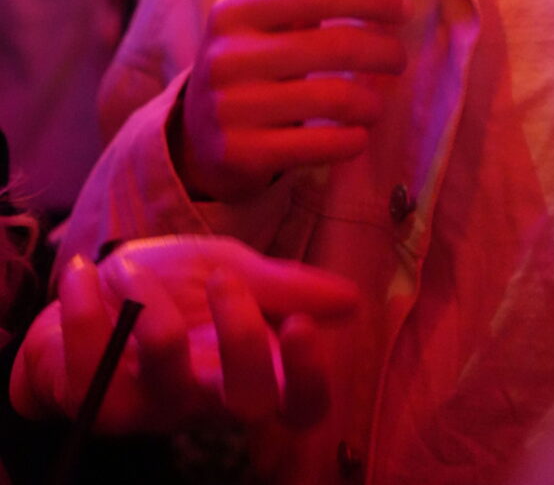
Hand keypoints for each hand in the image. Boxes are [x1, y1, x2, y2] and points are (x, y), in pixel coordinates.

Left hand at [11, 235, 358, 434]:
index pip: (299, 405)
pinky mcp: (90, 402)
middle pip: (246, 404)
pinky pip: (86, 369)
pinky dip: (81, 312)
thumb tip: (352, 298)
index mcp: (249, 370)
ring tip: (130, 267)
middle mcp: (205, 400)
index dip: (308, 379)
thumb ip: (281, 285)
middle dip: (244, 339)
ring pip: (165, 379)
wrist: (97, 288)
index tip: (303, 325)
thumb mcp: (230, 268)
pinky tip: (82, 276)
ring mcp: (148, 407)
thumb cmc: (175, 285)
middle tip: (225, 279)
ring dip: (149, 306)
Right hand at [176, 0, 409, 201]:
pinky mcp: (240, 153)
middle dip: (382, 52)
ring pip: (331, 98)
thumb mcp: (279, 23)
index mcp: (236, 11)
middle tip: (398, 60)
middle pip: (333, 45)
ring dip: (370, 103)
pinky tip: (358, 135)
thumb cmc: (254, 67)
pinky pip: (318, 145)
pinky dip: (351, 140)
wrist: (199, 138)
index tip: (402, 9)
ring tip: (375, 105)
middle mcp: (227, 55)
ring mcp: (230, 107)